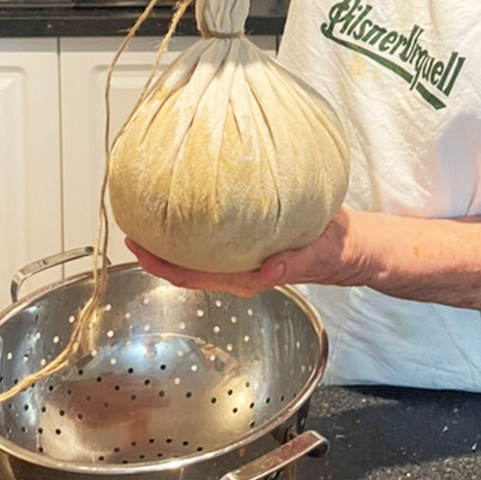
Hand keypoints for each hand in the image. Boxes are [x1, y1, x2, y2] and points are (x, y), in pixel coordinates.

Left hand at [124, 210, 375, 297]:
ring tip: (151, 209)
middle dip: (155, 249)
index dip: (160, 265)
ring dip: (172, 236)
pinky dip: (194, 222)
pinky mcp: (250, 240)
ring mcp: (242, 256)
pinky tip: (188, 202)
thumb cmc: (332, 251)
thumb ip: (293, 265)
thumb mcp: (316, 255)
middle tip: (130, 222)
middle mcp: (237, 269)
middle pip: (184, 264)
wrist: (349, 244)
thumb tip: (269, 272)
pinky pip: (213, 236)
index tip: (136, 247)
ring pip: (196, 251)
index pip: (191, 275)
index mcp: (246, 278)